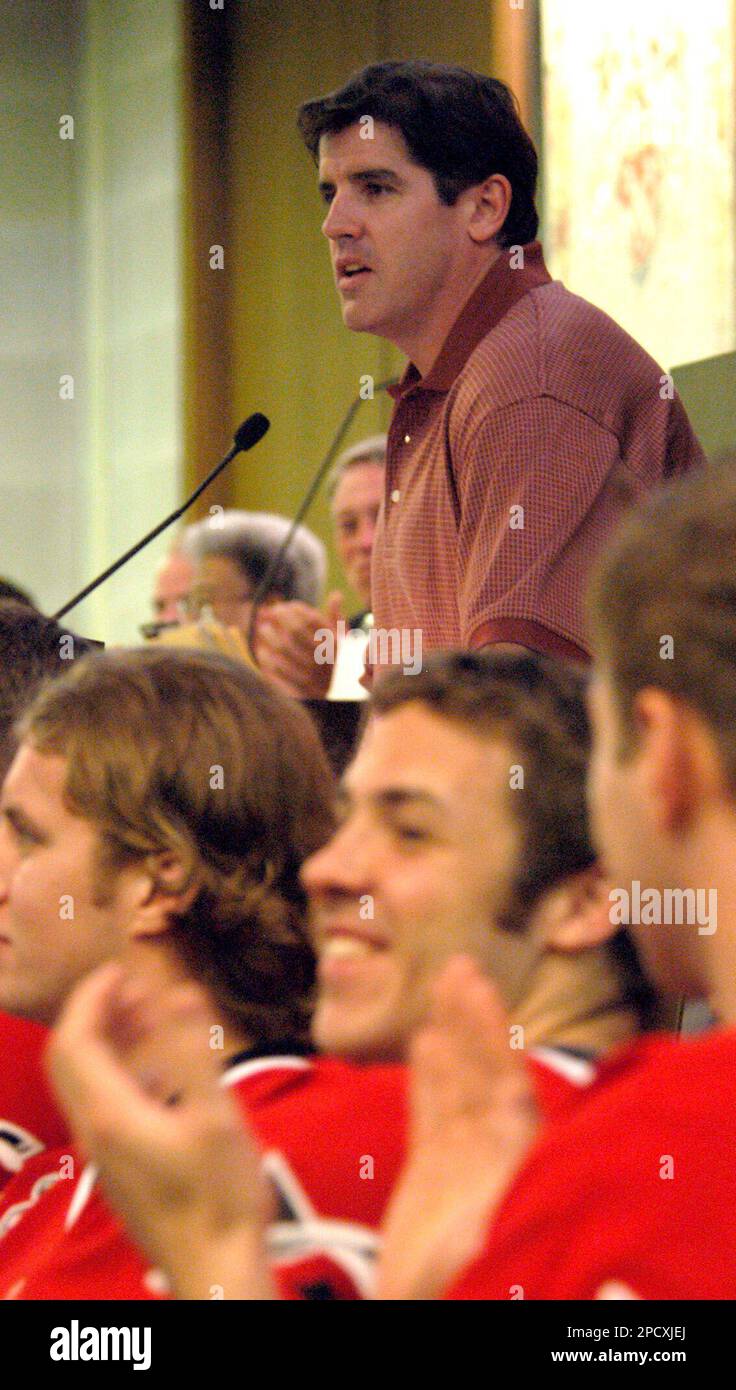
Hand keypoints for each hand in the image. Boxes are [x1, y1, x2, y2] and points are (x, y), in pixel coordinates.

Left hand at [47, 964, 274, 1299]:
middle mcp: (94, 1131)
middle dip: (95, 1015)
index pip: (76, 1039)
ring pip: (85, 1083)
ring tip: (149, 1017)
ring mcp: (103, 1154)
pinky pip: (102, 1105)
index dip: (92, 997)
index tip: (120, 969)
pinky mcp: (118, 1169)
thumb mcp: (217, 1114)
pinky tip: (162, 1072)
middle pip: (70, 1059)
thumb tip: (180, 991)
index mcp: (111, 1112)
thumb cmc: (220, 1195)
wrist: (214, 1269)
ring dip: (109, 1042)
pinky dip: (120, 1072)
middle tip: (132, 987)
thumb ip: (194, 1049)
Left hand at [253, 592, 342, 697]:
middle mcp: (324, 660)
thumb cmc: (338, 663)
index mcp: (335, 645)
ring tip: (263, 630)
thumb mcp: (343, 642)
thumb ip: (337, 619)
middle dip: (279, 620)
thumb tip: (336, 595)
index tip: (284, 606)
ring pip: (284, 652)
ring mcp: (311, 677)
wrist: (341, 699)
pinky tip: (263, 653)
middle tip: (269, 613)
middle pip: (294, 633)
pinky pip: (277, 674)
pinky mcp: (300, 692)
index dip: (294, 609)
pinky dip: (268, 661)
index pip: (311, 619)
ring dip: (270, 638)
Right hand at [376, 955, 539, 1300]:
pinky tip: (424, 1041)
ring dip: (450, 1035)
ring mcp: (460, 1164)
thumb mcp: (493, 1233)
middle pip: (483, 1074)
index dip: (495, 1036)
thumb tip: (514, 1122)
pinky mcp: (429, 1178)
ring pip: (455, 1086)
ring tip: (446, 984)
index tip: (481, 989)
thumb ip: (504, 1178)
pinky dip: (428, 1077)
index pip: (508, 1085)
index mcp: (514, 1166)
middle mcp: (493, 1157)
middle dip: (472, 1020)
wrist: (426, 1320)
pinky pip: (429, 1114)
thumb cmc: (466, 1286)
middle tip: (461, 965)